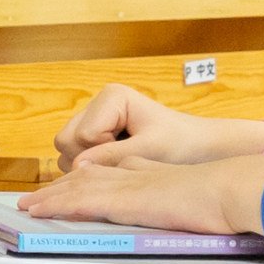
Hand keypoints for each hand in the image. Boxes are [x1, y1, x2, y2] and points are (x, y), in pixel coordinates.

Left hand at [19, 154, 263, 235]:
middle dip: (61, 188)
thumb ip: (180, 197)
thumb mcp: (196, 194)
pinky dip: (60, 205)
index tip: (71, 183)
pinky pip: (84, 202)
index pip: (110, 174)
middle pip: (88, 178)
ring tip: (29, 206)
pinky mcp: (127, 201)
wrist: (234, 189)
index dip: (86, 179)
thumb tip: (177, 204)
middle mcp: (136, 174)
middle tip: (37, 198)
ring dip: (52, 198)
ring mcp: (130, 186)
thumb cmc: (226, 196)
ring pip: (80, 189)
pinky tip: (44, 210)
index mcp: (152, 173)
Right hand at [56, 88, 263, 170]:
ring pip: (66, 151)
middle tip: (122, 162)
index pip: (82, 135)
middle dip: (89, 159)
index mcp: (111, 97)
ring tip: (122, 163)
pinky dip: (91, 167)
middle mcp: (97, 105)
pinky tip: (116, 165)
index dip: (101, 153)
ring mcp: (92, 120)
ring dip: (89, 165)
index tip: (131, 154)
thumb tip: (77, 167)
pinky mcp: (93, 136)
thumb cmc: (180, 144)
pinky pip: (73, 157)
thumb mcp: (148, 151)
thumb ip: (111, 157)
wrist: (197, 148)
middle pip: (66, 141)